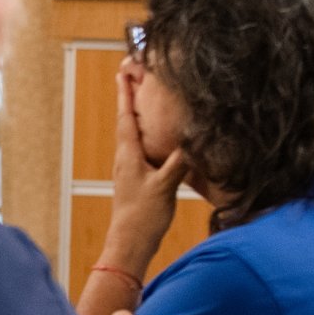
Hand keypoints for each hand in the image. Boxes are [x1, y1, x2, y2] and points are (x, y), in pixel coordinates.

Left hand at [103, 58, 186, 270]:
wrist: (130, 242)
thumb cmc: (143, 215)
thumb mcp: (165, 186)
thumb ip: (178, 162)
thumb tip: (190, 139)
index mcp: (129, 155)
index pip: (126, 117)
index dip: (125, 94)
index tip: (123, 73)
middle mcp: (125, 158)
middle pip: (126, 121)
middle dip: (129, 99)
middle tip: (131, 77)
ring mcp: (128, 168)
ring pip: (131, 135)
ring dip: (136, 116)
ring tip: (142, 100)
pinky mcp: (135, 178)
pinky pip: (138, 149)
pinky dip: (144, 136)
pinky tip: (154, 138)